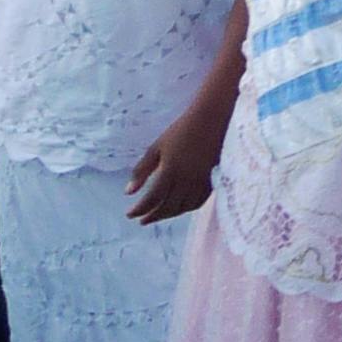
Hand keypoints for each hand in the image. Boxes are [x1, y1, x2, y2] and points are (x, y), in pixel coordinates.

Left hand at [125, 109, 225, 224]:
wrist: (212, 120)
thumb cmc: (181, 130)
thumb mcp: (156, 148)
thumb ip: (142, 170)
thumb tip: (128, 192)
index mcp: (170, 171)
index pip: (152, 198)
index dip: (140, 209)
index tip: (130, 214)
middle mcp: (186, 180)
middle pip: (168, 206)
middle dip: (153, 216)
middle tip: (142, 221)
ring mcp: (201, 181)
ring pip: (184, 207)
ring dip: (169, 215)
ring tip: (159, 216)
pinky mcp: (212, 179)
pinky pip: (199, 201)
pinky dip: (188, 208)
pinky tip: (181, 208)